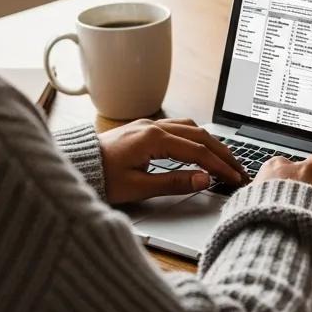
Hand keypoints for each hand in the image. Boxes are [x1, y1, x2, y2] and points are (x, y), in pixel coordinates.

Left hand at [99, 118, 245, 203]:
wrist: (73, 165)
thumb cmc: (100, 177)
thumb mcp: (138, 187)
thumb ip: (174, 182)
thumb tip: (204, 179)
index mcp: (153, 139)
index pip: (198, 152)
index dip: (219, 166)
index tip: (234, 178)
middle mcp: (153, 126)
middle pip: (200, 136)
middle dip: (222, 153)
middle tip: (238, 168)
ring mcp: (148, 124)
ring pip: (191, 127)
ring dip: (211, 142)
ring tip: (224, 157)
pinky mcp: (143, 128)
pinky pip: (178, 126)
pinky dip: (195, 135)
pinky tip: (200, 144)